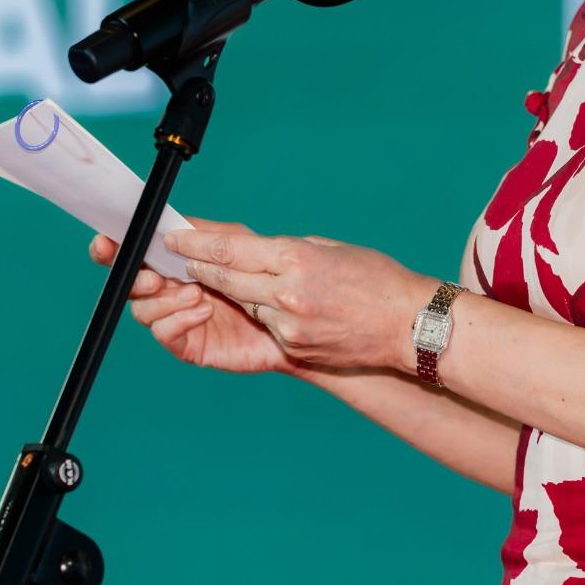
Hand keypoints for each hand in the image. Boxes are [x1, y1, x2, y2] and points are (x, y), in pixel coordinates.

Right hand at [88, 232, 293, 374]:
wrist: (290, 319)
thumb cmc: (265, 277)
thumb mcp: (237, 244)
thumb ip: (204, 236)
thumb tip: (168, 231)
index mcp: (172, 260)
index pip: (131, 252)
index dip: (111, 247)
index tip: (105, 242)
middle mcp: (168, 289)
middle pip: (129, 283)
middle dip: (134, 277)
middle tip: (154, 276)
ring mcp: (175, 317)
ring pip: (143, 310)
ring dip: (165, 300)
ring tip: (196, 293)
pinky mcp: (187, 343)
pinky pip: (165, 334)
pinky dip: (179, 319)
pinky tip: (204, 311)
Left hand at [161, 219, 433, 373]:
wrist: (409, 326)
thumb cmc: (377, 280)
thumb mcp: (329, 249)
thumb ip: (288, 251)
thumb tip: (254, 250)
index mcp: (296, 259)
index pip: (231, 250)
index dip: (197, 245)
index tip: (176, 238)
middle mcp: (287, 292)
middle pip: (226, 278)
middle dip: (198, 267)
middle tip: (178, 257)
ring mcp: (289, 324)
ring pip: (245, 302)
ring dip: (232, 290)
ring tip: (216, 279)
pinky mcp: (295, 346)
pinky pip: (268, 325)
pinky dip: (265, 313)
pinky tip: (270, 305)